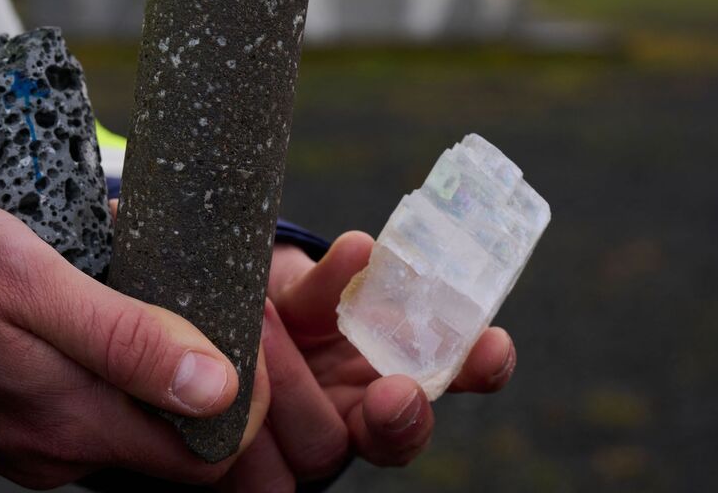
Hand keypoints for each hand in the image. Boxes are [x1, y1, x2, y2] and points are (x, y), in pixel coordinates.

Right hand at [0, 200, 268, 487]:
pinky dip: (115, 362)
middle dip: (208, 376)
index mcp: (72, 422)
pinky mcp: (13, 421)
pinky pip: (91, 403)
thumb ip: (128, 338)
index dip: (246, 402)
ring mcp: (33, 440)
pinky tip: (106, 303)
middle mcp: (57, 449)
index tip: (248, 332)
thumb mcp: (38, 280)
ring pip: (133, 418)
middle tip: (211, 296)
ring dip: (159, 363)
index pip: (206, 457)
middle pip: (173, 440)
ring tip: (157, 287)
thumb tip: (219, 387)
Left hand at [217, 233, 516, 489]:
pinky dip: (247, 427)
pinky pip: (259, 464)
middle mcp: (363, 416)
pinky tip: (240, 364)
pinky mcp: (258, 466)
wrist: (225, 326)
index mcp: (400, 366)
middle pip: (394, 439)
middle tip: (395, 391)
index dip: (481, 366)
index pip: (460, 374)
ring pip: (320, 446)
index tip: (493, 346)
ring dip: (293, 387)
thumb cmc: (280, 305)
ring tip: (263, 322)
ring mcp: (312, 442)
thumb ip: (333, 278)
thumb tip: (360, 252)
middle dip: (400, 419)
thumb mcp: (306, 285)